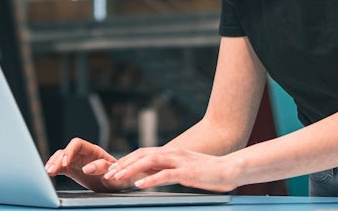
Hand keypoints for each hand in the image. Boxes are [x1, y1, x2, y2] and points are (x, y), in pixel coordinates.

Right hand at [45, 138, 130, 191]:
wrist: (118, 183)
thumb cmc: (119, 177)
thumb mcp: (114, 174)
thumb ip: (102, 168)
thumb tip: (87, 168)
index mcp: (94, 151)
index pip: (77, 144)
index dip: (69, 151)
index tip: (65, 162)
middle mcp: (84, 153)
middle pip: (67, 150)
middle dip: (58, 159)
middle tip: (51, 170)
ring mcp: (77, 161)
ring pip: (62, 157)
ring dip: (54, 163)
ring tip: (48, 171)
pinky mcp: (73, 169)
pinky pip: (61, 166)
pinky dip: (54, 168)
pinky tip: (49, 172)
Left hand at [103, 146, 241, 191]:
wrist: (229, 169)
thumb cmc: (207, 172)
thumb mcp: (182, 169)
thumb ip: (166, 170)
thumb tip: (150, 176)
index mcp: (170, 152)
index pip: (142, 153)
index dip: (126, 160)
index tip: (112, 169)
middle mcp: (172, 153)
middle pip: (141, 155)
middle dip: (123, 164)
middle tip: (108, 174)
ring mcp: (179, 161)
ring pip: (149, 162)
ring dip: (131, 170)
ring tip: (118, 178)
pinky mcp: (186, 172)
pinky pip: (165, 175)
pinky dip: (150, 180)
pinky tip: (140, 185)